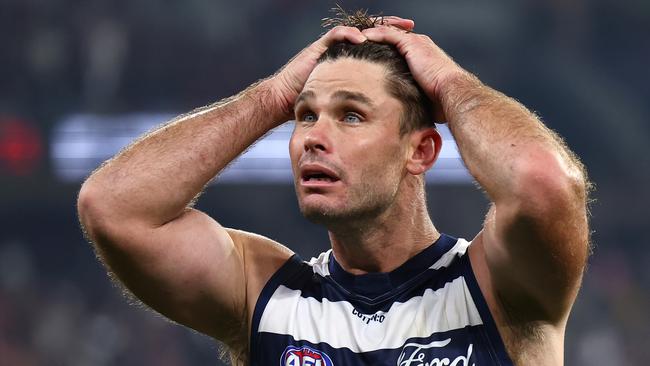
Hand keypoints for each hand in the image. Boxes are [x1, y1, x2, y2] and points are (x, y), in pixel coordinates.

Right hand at [269, 17, 414, 119]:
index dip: (396, 42)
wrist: (286, 100)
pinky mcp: (319, 47)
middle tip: (409, 26)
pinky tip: (362, 38)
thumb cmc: (315, 105)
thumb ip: (365, 101)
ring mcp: (331, 46)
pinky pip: (336, 35)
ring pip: (357, 28)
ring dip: (375, 27)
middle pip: (371, 31)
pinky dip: (349, 35)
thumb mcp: (347, 102)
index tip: (414, 42)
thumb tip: (389, 112)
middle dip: (391, 27)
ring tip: (391, 28)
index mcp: (354, 61)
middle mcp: (344, 50)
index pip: (378, 45)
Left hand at [362, 26, 467, 120]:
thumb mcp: (423, 98)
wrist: (451, 93)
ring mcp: (416, 42)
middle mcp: (420, 45)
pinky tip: (362, 38)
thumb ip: (411, 99)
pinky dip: (375, 35)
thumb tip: (403, 117)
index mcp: (423, 55)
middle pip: (393, 35)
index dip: (384, 48)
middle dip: (376, 38)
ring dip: (372, 34)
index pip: (399, 46)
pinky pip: (388, 34)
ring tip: (356, 39)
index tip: (369, 56)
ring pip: (388, 31)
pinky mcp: (411, 43)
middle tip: (359, 44)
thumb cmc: (442, 101)